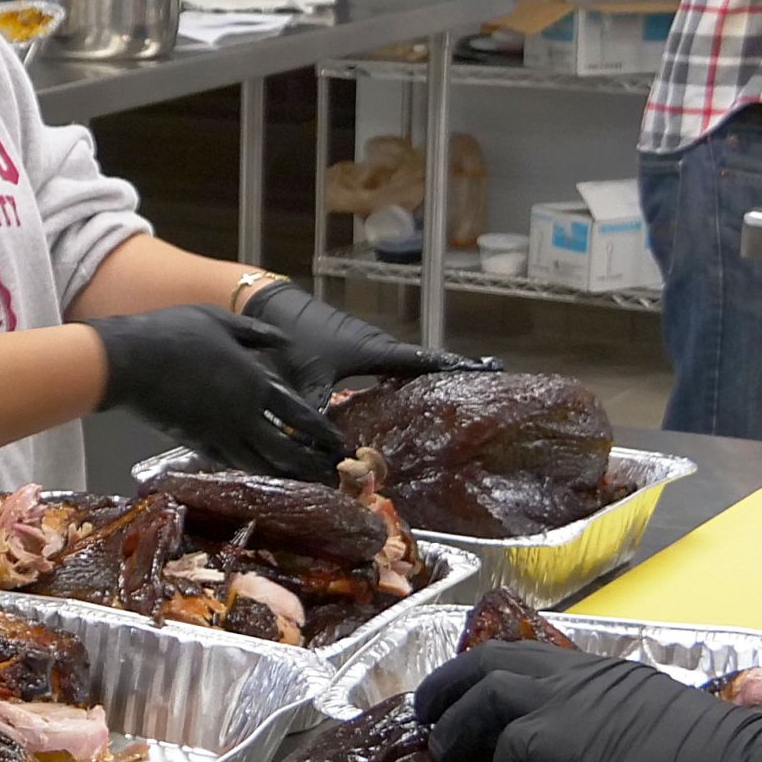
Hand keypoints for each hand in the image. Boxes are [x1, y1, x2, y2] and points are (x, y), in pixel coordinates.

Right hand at [90, 304, 345, 479]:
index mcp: (254, 381)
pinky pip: (230, 461)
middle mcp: (243, 413)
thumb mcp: (222, 322)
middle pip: (285, 447)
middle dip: (310, 462)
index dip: (322, 431)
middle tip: (329, 474)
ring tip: (304, 483)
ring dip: (285, 474)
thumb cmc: (175, 332)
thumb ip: (258, 334)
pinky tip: (260, 473)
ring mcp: (219, 432)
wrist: (131, 361)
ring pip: (260, 462)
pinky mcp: (196, 442)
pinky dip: (250, 470)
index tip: (339, 443)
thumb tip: (285, 342)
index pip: (299, 414)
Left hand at [241, 278, 481, 395]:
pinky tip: (405, 405)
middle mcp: (380, 348)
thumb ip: (318, 416)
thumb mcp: (306, 382)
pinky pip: (390, 372)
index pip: (427, 362)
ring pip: (407, 370)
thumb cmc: (292, 338)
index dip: (456, 368)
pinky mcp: (357, 353)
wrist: (271, 306)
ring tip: (453, 409)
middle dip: (450, 382)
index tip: (490, 373)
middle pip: (424, 367)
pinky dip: (403, 384)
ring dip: (428, 383)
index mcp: (378, 352)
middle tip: (478, 403)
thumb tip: (330, 455)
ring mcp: (370, 349)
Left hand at [412, 639, 761, 761]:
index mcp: (607, 676)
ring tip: (440, 750)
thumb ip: (616, 741)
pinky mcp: (562, 735)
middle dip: (450, 683)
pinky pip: (509, 749)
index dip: (491, 678)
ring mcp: (570, 700)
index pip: (532, 661)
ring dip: (455, 721)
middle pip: (492, 658)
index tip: (470, 701)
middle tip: (428, 714)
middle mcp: (583, 676)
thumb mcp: (660, 741)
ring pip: (484, 688)